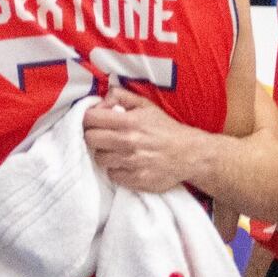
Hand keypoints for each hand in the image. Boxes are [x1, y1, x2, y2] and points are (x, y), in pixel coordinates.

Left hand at [83, 87, 209, 193]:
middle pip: (90, 139)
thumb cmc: (165, 128)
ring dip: (105, 154)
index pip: (90, 119)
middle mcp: (128, 142)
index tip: (95, 121)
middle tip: (103, 136)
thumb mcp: (146, 105)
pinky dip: (117, 169)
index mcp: (129, 122)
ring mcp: (131, 163)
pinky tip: (126, 163)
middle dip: (94, 136)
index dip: (89, 118)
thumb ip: (121, 97)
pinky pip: (112, 175)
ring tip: (117, 150)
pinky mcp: (136, 180)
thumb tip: (101, 100)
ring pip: (99, 159)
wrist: (189, 154)